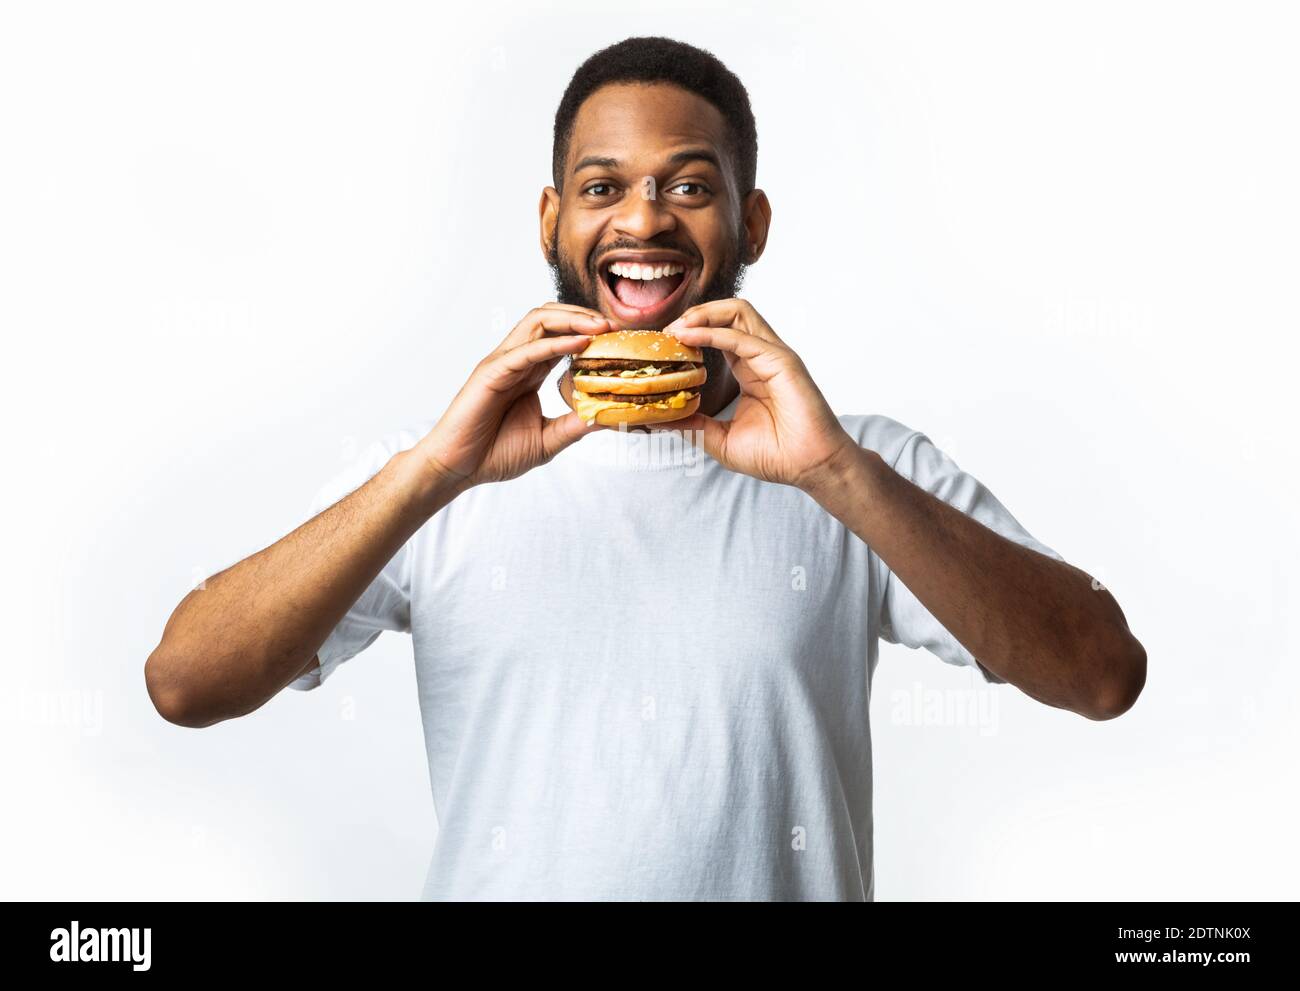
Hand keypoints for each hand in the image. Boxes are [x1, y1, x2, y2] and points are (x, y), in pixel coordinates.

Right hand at [415, 304, 609, 488]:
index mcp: (529, 373)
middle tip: (614, 325)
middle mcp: (516, 361)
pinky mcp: (492, 373)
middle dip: (583, 316)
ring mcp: (503, 363)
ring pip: (537, 322)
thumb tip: (606, 418)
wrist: (459, 469)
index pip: (560, 338)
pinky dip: (555, 343)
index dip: (588, 332)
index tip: (618, 339)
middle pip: (550, 319)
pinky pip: (526, 350)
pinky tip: (580, 343)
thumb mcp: (547, 441)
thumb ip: (574, 426)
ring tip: (601, 326)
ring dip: (572, 319)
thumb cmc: (494, 454)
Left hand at [661, 299, 860, 491]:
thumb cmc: (775, 455)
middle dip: (694, 315)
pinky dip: (711, 333)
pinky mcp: (780, 361)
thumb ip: (692, 425)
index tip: (664, 346)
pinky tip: (689, 338)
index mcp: (750, 370)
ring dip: (703, 314)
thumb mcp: (720, 440)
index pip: (719, 334)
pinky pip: (741, 336)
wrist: (809, 468)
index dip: (691, 333)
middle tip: (667, 332)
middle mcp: (762, 356)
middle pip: (729, 313)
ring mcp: (772, 355)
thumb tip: (657, 419)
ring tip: (677, 328)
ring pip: (738, 311)